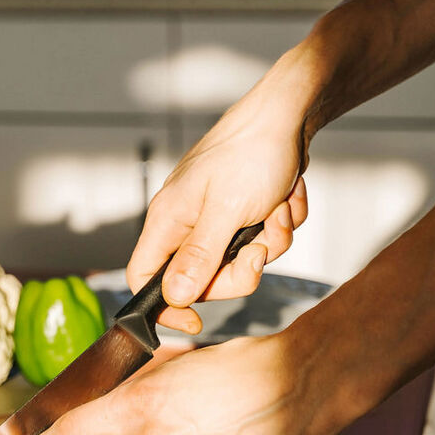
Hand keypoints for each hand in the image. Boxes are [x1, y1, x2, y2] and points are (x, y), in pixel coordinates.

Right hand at [128, 62, 314, 332]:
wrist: (290, 113)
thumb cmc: (252, 153)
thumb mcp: (226, 211)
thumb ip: (198, 257)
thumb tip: (172, 298)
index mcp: (169, 220)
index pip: (144, 278)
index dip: (165, 307)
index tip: (196, 320)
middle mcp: (187, 221)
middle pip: (202, 278)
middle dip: (241, 268)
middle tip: (260, 247)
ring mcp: (217, 216)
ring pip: (240, 258)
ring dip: (270, 239)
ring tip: (277, 208)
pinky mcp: (245, 210)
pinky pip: (263, 238)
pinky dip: (281, 221)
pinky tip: (285, 196)